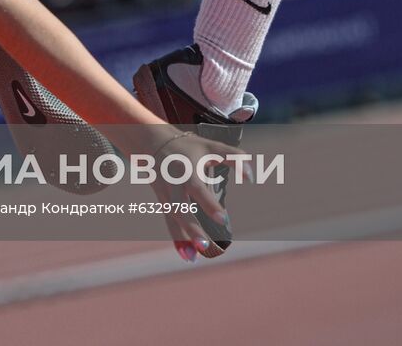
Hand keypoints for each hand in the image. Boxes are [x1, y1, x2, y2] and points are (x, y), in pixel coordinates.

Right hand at [145, 130, 237, 261]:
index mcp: (185, 170)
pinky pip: (169, 223)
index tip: (225, 219)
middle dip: (191, 227)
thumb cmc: (188, 147)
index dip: (209, 204)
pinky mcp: (163, 203)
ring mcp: (165, 195)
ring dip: (182, 238)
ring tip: (195, 258)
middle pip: (179, 208)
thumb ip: (235, 157)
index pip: (197, 189)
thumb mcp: (212, 147)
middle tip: (206, 245)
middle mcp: (172, 185)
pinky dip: (177, 240)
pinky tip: (188, 257)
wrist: (151, 143)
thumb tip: (250, 177)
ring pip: (172, 219)